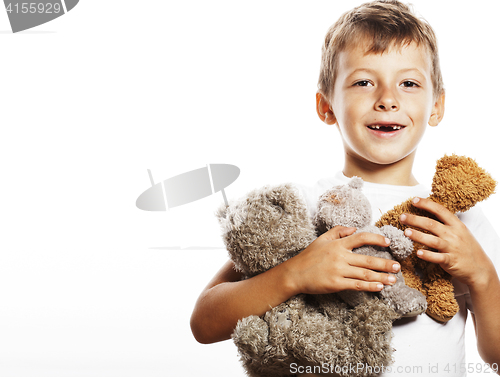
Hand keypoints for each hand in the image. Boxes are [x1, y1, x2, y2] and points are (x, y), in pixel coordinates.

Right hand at [285, 226, 400, 295]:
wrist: (295, 273)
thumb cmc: (308, 256)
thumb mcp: (322, 239)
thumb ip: (338, 231)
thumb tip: (355, 228)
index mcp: (337, 244)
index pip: (360, 238)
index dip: (376, 239)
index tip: (387, 242)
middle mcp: (340, 256)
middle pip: (368, 259)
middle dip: (385, 263)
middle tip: (397, 266)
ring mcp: (338, 271)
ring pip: (365, 274)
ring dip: (381, 277)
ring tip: (393, 279)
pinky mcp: (336, 284)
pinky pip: (356, 285)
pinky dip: (369, 286)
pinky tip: (379, 287)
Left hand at [399, 197, 492, 287]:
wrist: (480, 268)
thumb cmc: (467, 248)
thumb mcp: (461, 231)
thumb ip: (446, 224)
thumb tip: (428, 214)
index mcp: (457, 225)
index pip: (440, 210)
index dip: (426, 204)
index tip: (413, 200)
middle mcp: (454, 235)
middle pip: (432, 224)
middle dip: (415, 219)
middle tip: (402, 217)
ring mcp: (452, 248)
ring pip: (433, 240)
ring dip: (418, 235)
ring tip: (406, 232)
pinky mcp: (450, 261)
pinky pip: (437, 257)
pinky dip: (427, 255)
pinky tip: (418, 252)